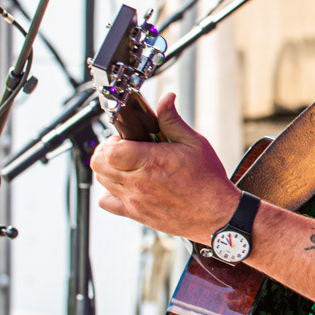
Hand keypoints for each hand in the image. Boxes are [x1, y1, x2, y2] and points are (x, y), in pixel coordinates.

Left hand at [90, 92, 239, 242]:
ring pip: (101, 180)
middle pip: (99, 164)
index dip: (114, 140)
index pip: (109, 150)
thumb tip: (166, 99)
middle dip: (108, 151)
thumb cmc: (207, 180)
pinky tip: (129, 185)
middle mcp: (137, 183)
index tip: (127, 138)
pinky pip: (106, 202)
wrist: (216, 215)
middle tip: (127, 148)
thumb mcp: (194, 143)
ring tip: (130, 165)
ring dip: (110, 169)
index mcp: (150, 162)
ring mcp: (134, 200)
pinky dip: (110, 192)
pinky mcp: (135, 214)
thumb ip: (172, 120)